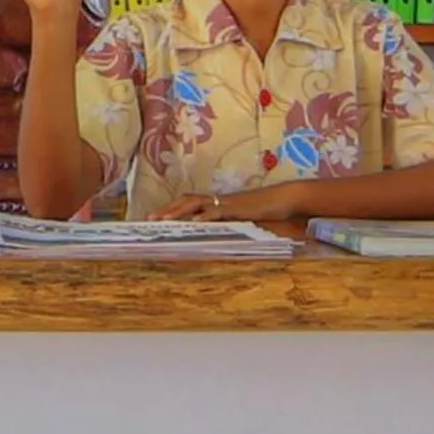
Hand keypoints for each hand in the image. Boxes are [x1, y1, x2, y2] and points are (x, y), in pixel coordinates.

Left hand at [149, 183, 302, 222]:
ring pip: (195, 203)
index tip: (157, 218)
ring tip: (163, 220)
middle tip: (149, 219)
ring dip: (177, 212)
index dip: (173, 209)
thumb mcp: (243, 220)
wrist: (284, 199)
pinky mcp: (236, 208)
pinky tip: (194, 223)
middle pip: (186, 201)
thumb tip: (217, 234)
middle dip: (167, 210)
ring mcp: (226, 203)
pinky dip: (203, 217)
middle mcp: (218, 201)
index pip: (190, 203)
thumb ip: (230, 224)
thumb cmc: (266, 210)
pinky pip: (216, 211)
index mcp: (218, 203)